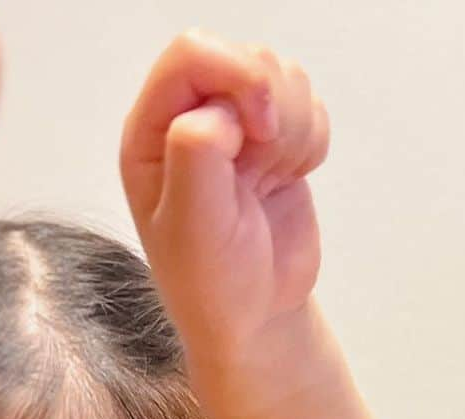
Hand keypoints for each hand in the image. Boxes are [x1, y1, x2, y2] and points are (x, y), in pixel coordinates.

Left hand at [121, 30, 329, 358]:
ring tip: (273, 178)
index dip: (237, 76)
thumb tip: (222, 111)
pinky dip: (312, 139)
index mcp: (152, 132)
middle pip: (247, 58)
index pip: (193, 53)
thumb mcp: (193, 226)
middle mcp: (191, 119)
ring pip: (284, 77)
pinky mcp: (275, 144)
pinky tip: (289, 178)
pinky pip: (309, 107)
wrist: (256, 318)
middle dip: (272, 106)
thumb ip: (196, 154)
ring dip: (295, 126)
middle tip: (265, 167)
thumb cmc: (214, 284)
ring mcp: (237, 129)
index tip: (260, 130)